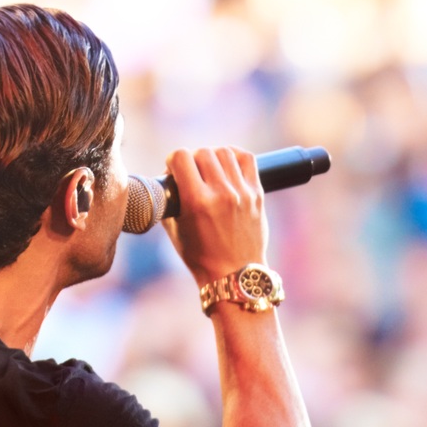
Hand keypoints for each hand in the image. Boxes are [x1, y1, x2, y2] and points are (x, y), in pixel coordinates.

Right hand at [163, 147, 266, 286]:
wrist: (235, 275)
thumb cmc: (200, 255)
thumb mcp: (174, 228)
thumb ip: (170, 198)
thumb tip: (170, 174)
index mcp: (197, 202)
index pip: (181, 157)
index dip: (173, 160)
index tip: (174, 169)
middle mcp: (221, 194)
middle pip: (203, 152)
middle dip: (192, 160)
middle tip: (192, 173)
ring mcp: (241, 192)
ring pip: (224, 152)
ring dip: (212, 157)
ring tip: (209, 170)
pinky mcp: (257, 193)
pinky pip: (246, 158)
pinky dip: (234, 156)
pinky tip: (227, 164)